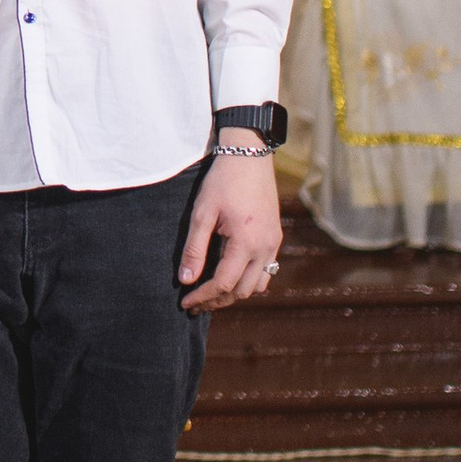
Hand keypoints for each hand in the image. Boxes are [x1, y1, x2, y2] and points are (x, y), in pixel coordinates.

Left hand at [179, 149, 283, 311]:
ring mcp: (274, 244)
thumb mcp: (202, 213)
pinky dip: (249, 281)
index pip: (223, 283)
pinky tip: (230, 277)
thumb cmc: (222, 182)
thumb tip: (186, 280)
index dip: (203, 297)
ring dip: (235, 294)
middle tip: (195, 305)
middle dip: (217, 301)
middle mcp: (265, 248)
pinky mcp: (275, 238)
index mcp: (246, 242)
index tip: (185, 303)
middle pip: (242, 291)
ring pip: (257, 286)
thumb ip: (194, 248)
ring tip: (210, 295)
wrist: (249, 156)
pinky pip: (266, 272)